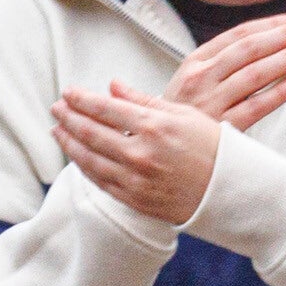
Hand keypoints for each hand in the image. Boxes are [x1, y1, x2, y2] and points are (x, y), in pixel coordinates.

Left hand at [52, 82, 223, 226]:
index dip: (81, 99)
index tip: (67, 92)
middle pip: (90, 132)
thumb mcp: (182, 114)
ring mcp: (135, 179)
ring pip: (89, 159)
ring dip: (69, 143)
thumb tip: (112, 86)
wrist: (230, 190)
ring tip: (58, 130)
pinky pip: (99, 181)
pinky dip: (84, 166)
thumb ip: (143, 100)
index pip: (104, 108)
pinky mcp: (134, 199)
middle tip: (56, 108)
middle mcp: (140, 153)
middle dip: (68, 118)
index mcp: (154, 127)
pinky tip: (77, 155)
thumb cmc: (211, 146)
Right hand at [163, 13, 285, 129]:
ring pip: (255, 74)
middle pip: (250, 49)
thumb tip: (267, 41)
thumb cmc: (183, 114)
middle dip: (285, 35)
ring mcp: (211, 102)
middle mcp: (201, 77)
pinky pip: (255, 106)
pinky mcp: (221, 127)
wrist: (157, 147)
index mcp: (195, 62)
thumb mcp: (192, 80)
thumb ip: (223, 62)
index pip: (239, 34)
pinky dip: (279, 93)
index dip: (272, 25)